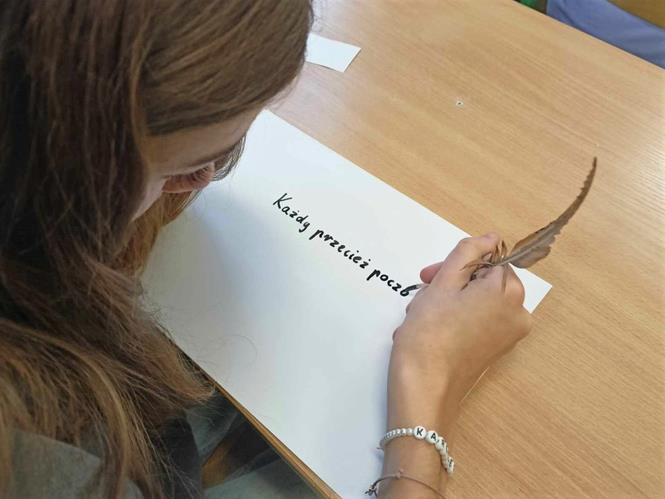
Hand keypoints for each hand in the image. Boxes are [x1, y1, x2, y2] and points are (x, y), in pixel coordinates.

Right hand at [387, 233, 532, 428]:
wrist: (425, 389)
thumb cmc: (430, 333)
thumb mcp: (443, 282)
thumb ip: (468, 252)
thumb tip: (491, 238)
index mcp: (508, 292)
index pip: (488, 260)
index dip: (457, 263)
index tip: (430, 275)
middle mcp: (517, 313)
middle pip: (484, 281)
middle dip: (451, 282)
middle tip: (422, 291)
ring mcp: (508, 336)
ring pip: (477, 301)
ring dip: (448, 301)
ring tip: (421, 314)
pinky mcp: (495, 351)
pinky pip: (478, 322)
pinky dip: (455, 319)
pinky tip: (430, 328)